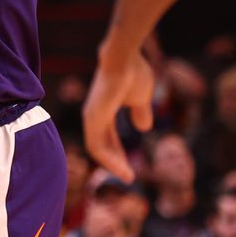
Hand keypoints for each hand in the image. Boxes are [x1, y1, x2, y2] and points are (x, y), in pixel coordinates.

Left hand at [83, 44, 154, 182]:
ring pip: (97, 149)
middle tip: (128, 177)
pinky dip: (107, 158)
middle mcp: (94, 116)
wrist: (125, 59)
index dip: (119, 152)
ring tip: (127, 176)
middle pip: (102, 145)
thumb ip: (140, 112)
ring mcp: (91, 117)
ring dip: (112, 164)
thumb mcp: (141, 98)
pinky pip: (95, 145)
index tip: (130, 167)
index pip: (108, 138)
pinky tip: (120, 167)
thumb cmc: (134, 73)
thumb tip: (144, 127)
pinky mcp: (92, 118)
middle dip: (115, 161)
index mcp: (103, 112)